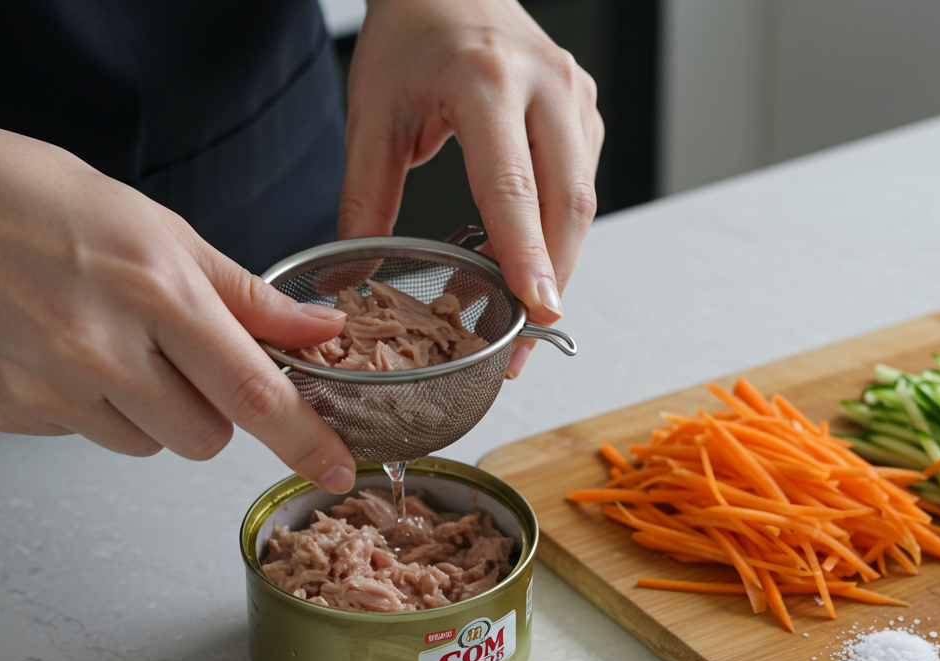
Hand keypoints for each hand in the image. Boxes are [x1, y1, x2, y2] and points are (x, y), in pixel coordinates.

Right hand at [0, 91, 357, 492]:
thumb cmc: (28, 194)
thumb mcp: (157, 227)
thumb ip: (245, 294)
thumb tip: (319, 332)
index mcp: (154, 291)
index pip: (255, 393)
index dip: (304, 439)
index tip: (337, 465)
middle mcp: (99, 348)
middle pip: (205, 438)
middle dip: (213, 411)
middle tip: (181, 357)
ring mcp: (43, 388)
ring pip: (145, 445)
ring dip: (150, 410)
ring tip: (106, 340)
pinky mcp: (1, 411)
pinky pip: (81, 435)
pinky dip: (88, 405)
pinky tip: (56, 348)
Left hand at [337, 0, 602, 377]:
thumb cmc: (410, 39)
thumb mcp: (372, 113)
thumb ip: (365, 197)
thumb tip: (354, 275)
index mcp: (485, 80)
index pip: (513, 185)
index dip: (525, 255)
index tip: (535, 310)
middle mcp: (544, 84)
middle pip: (567, 202)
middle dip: (550, 279)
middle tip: (522, 341)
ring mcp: (575, 95)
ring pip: (583, 199)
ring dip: (556, 262)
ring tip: (515, 311)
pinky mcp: (585, 108)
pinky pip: (582, 183)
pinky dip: (558, 230)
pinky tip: (525, 258)